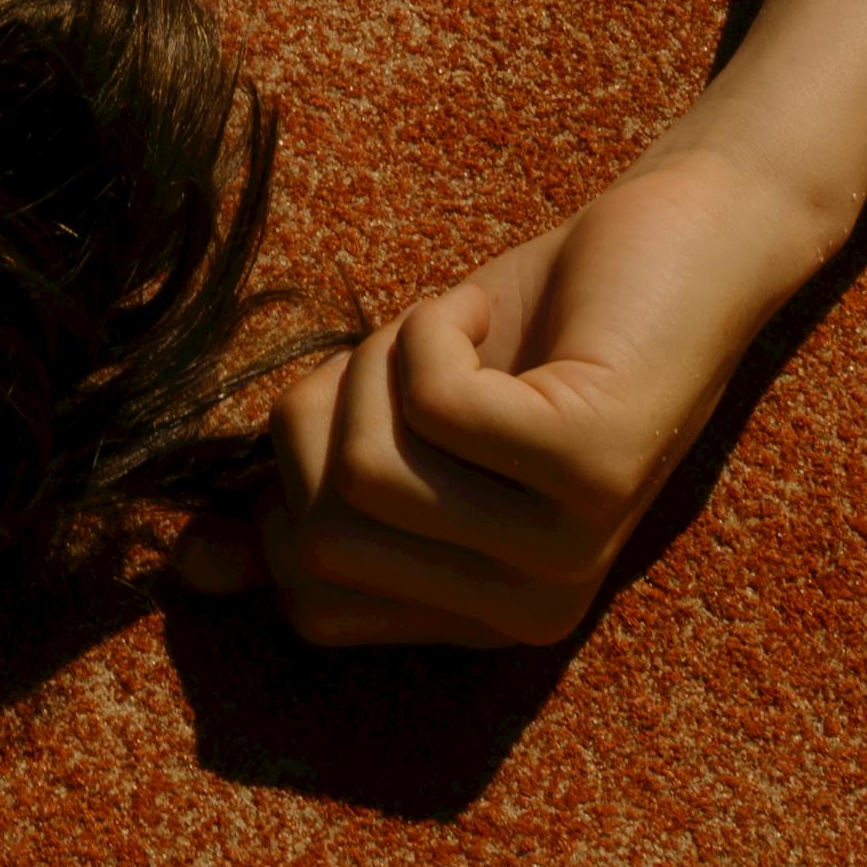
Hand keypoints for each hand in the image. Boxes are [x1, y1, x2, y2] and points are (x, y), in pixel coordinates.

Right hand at [203, 140, 844, 652]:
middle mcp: (533, 611)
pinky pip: (434, 400)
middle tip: (418, 364)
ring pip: (368, 467)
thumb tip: (189, 569)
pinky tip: (490, 316)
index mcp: (484, 619)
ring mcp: (570, 548)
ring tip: (456, 338)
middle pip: (321, 534)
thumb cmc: (526, 333)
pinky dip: (435, 324)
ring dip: (382, 364)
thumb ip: (302, 497)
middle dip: (332, 414)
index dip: (291, 480)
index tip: (358, 411)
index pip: (307, 597)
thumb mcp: (392, 422)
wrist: (677, 247)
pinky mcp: (592, 467)